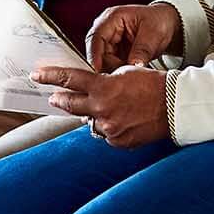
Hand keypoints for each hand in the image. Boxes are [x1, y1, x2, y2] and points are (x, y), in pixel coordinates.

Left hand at [29, 65, 167, 147]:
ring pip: (90, 121)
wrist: (176, 106)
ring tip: (105, 108)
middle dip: (60, 99)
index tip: (37, 75)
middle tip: (54, 97)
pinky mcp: (118, 142)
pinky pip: (106, 134)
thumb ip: (103, 80)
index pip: (69, 80)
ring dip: (92, 114)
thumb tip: (87, 85)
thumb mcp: (125, 72)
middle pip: (71, 104)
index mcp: (103, 88)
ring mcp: (109, 128)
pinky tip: (121, 120)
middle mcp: (102, 110)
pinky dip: (109, 126)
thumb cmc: (154, 84)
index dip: (50, 77)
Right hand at [84, 2, 181, 72]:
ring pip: (102, 59)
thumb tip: (133, 65)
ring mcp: (109, 40)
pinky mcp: (114, 51)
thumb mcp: (153, 34)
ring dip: (113, 69)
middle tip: (122, 76)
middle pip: (97, 51)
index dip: (95, 54)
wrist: (166, 24)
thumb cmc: (159, 22)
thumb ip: (142, 50)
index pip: (96, 37)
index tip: (98, 70)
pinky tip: (129, 74)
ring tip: (129, 75)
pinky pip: (110, 64)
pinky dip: (118, 70)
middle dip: (106, 65)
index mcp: (112, 17)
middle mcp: (106, 28)